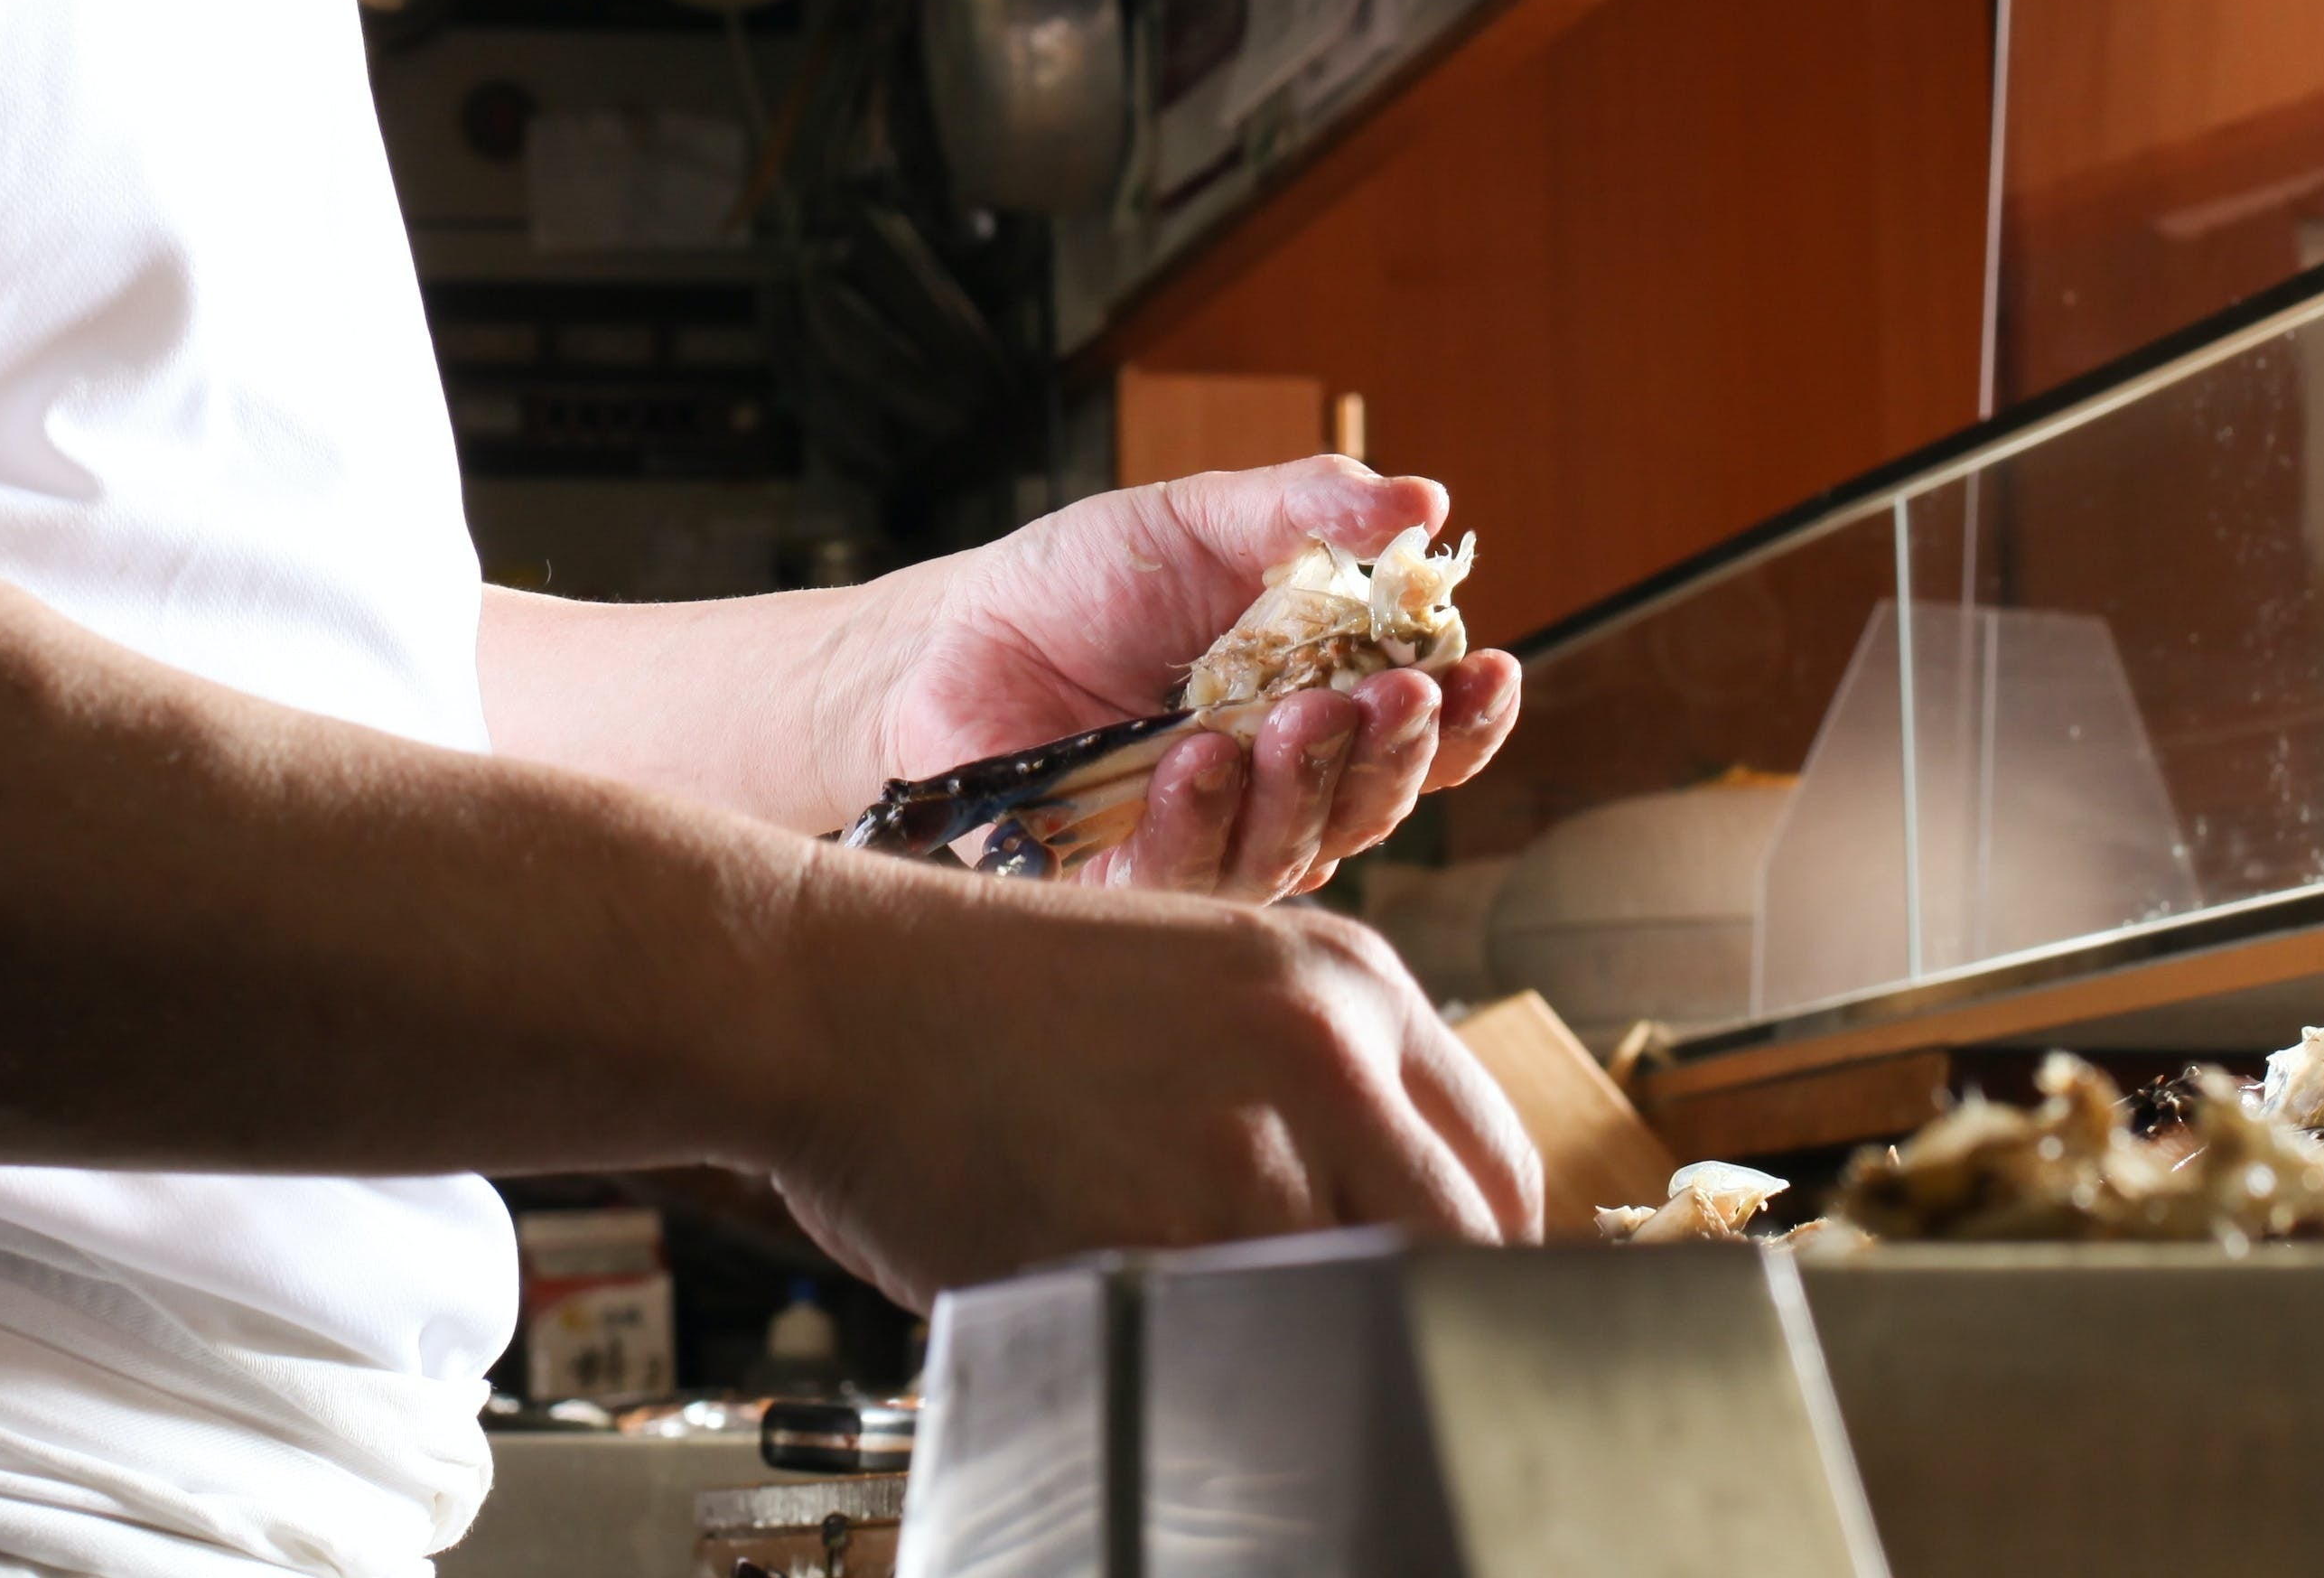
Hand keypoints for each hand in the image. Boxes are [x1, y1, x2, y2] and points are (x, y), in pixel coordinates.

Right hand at [753, 849, 1543, 1301]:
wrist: (824, 988)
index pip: (1499, 1171)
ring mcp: (1250, 1144)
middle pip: (1464, 1253)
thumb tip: (1412, 1225)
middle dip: (1405, 1308)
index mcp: (1346, 976)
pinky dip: (1190, 1347)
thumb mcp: (1198, 986)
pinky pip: (1232, 1341)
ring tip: (1172, 1284)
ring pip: (1350, 1308)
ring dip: (1281, 1328)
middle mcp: (1325, 1046)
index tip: (1423, 1298)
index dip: (1468, 1258)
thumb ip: (1317, 1086)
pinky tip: (1109, 1287)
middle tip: (1319, 1328)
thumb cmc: (982, 1000)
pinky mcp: (1161, 1235)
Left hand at [850, 458, 1521, 900]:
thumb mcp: (1202, 520)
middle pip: (1375, 802)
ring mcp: (1210, 842)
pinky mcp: (1125, 881)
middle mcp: (1283, 790)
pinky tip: (1197, 762)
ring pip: (1294, 849)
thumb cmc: (1087, 582)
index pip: (1424, 735)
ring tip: (1295, 717)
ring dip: (1307, 783)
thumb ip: (1309, 510)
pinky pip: (1186, 875)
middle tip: (1394, 695)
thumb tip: (1424, 503)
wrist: (956, 631)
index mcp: (1322, 705)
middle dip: (1396, 751)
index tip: (1486, 669)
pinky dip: (1202, 818)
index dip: (1465, 716)